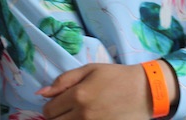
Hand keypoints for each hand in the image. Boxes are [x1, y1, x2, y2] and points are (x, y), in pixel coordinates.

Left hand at [37, 63, 152, 119]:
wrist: (145, 91)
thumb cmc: (116, 76)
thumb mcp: (90, 70)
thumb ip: (63, 80)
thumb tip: (41, 93)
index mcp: (78, 95)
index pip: (48, 110)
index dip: (50, 106)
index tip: (59, 103)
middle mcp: (83, 115)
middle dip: (57, 117)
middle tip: (67, 110)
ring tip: (76, 115)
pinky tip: (87, 118)